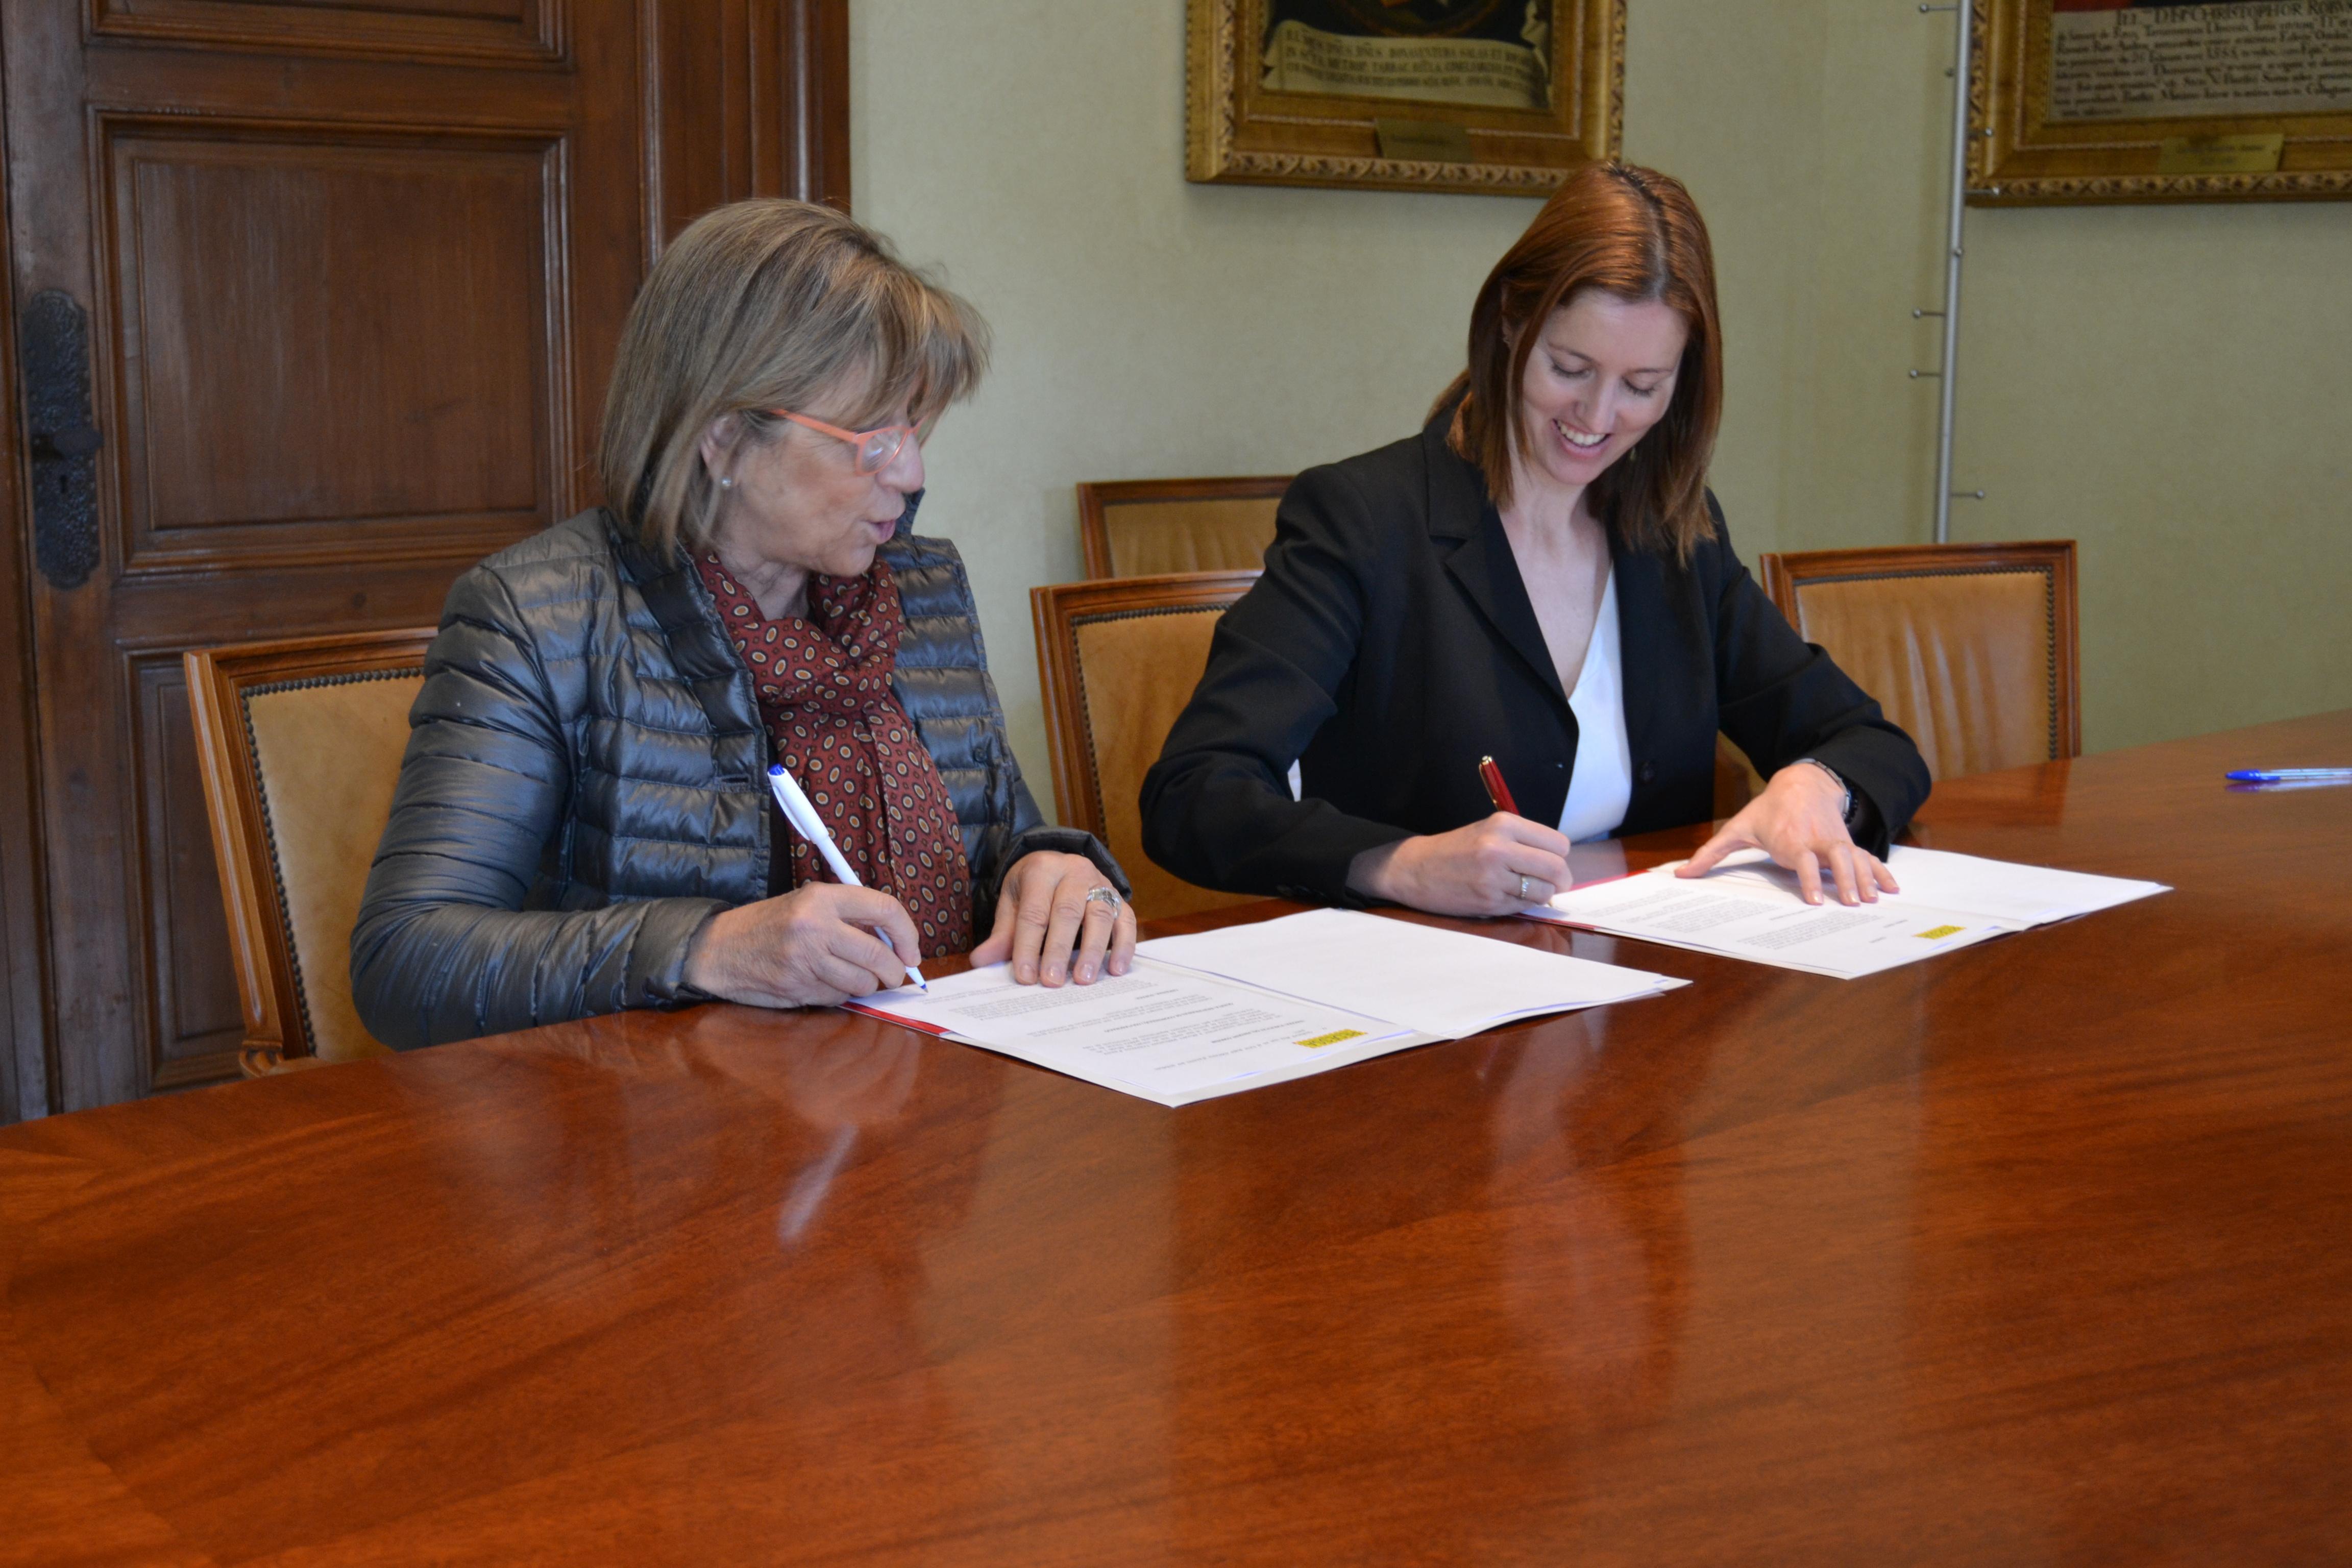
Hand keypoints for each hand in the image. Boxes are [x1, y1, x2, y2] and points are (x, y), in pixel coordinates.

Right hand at [683, 883, 921, 1007]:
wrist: (719, 949)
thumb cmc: (770, 924)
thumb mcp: (808, 903)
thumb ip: (850, 915)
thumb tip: (897, 939)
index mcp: (822, 897)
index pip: (885, 909)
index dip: (907, 934)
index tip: (912, 952)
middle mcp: (815, 926)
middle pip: (879, 955)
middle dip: (894, 971)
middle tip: (894, 974)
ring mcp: (805, 960)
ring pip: (862, 983)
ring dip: (865, 985)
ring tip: (850, 974)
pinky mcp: (797, 987)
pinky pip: (838, 997)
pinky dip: (839, 994)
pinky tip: (822, 981)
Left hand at [970, 851, 1136, 986]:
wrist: (1059, 865)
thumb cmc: (1033, 889)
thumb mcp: (1012, 903)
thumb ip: (1002, 934)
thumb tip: (981, 961)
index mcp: (1042, 869)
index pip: (1034, 911)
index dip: (1028, 945)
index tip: (1026, 976)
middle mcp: (1074, 871)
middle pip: (1067, 912)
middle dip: (1058, 950)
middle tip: (1052, 982)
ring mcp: (1101, 883)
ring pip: (1100, 915)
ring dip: (1093, 951)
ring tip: (1083, 979)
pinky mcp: (1119, 898)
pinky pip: (1126, 921)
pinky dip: (1124, 946)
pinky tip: (1116, 970)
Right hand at [1345, 813, 1572, 916]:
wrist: (1415, 869)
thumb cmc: (1456, 850)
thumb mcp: (1489, 831)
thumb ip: (1523, 842)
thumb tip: (1560, 866)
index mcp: (1504, 824)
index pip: (1558, 844)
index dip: (1560, 858)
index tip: (1552, 864)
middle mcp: (1500, 847)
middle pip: (1556, 869)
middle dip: (1561, 881)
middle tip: (1553, 884)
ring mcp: (1494, 876)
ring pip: (1543, 891)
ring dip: (1541, 895)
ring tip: (1524, 890)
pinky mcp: (1488, 900)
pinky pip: (1523, 906)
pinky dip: (1522, 905)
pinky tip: (1505, 896)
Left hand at [1679, 761, 1898, 905]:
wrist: (1800, 783)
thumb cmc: (1767, 811)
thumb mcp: (1738, 827)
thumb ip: (1712, 853)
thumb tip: (1682, 873)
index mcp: (1791, 840)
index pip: (1804, 861)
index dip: (1810, 879)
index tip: (1817, 899)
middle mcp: (1817, 840)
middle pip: (1836, 859)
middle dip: (1847, 881)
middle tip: (1854, 903)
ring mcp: (1835, 841)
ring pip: (1855, 859)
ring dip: (1866, 878)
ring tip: (1875, 899)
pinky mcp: (1847, 842)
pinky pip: (1867, 857)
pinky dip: (1881, 871)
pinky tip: (1891, 888)